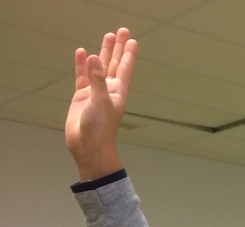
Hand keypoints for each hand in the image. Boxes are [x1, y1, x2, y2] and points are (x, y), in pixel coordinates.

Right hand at [66, 27, 136, 180]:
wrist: (88, 146)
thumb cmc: (100, 128)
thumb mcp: (100, 101)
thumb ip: (97, 79)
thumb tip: (93, 57)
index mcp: (118, 92)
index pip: (125, 68)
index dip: (128, 54)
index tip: (132, 40)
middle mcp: (108, 90)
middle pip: (114, 63)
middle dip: (118, 48)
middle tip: (121, 31)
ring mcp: (95, 92)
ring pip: (99, 67)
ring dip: (102, 53)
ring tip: (106, 36)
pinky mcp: (81, 97)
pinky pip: (82, 76)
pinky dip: (82, 65)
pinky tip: (81, 53)